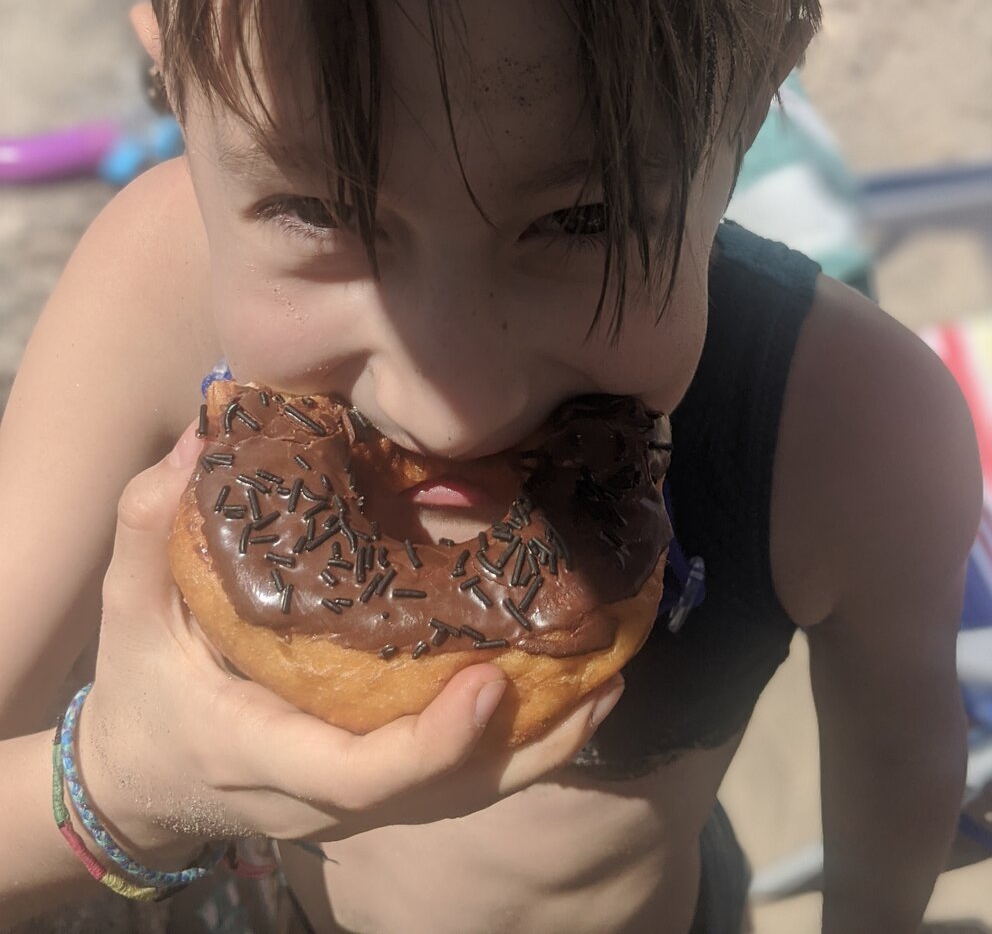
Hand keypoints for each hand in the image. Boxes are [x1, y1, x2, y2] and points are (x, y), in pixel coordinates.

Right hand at [76, 426, 623, 860]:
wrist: (140, 776)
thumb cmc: (143, 685)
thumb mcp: (130, 606)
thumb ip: (150, 525)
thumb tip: (202, 438)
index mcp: (259, 754)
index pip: (359, 775)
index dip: (433, 745)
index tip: (493, 686)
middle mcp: (319, 798)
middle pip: (439, 796)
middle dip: (524, 748)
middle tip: (597, 676)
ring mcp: (353, 805)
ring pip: (460, 799)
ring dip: (540, 747)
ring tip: (609, 682)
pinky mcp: (374, 795)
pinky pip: (455, 785)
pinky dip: (516, 748)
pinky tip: (569, 696)